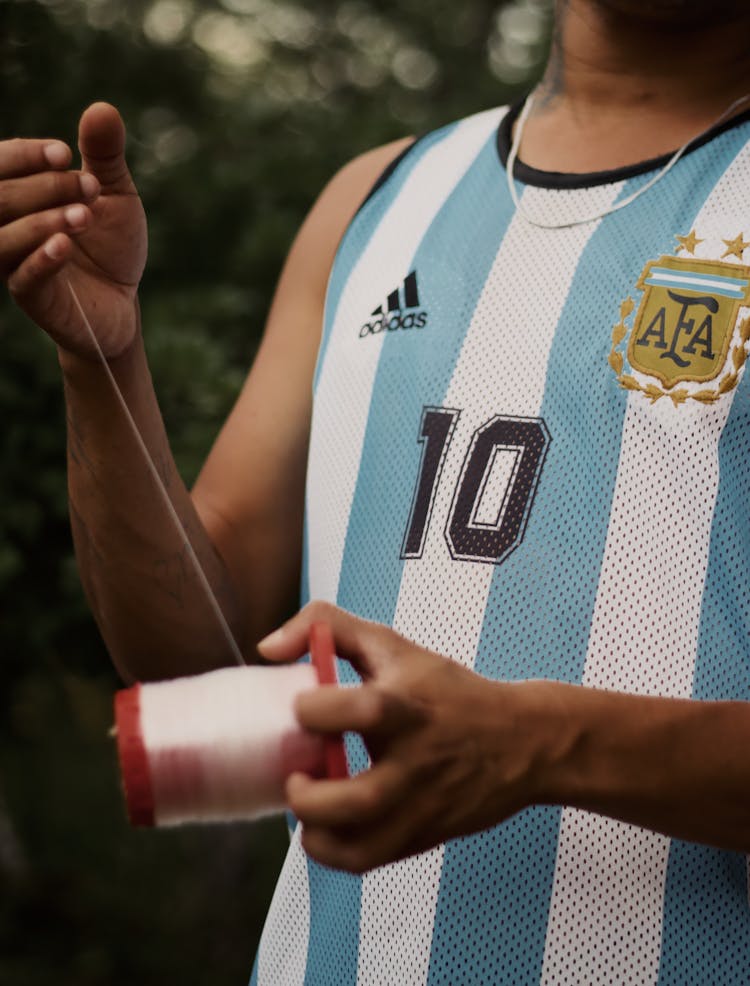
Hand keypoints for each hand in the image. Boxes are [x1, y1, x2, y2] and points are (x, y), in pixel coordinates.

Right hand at [2, 102, 146, 357]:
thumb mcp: (113, 196)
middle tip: (89, 189)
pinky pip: (23, 278)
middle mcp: (7, 227)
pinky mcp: (34, 299)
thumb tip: (103, 109)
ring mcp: (15, 264)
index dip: (25, 155)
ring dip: (43, 220)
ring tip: (83, 216)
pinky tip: (64, 245)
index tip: (65, 153)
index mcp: (18, 196)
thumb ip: (105, 157)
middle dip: (44, 187)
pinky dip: (42, 258)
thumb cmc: (110, 246)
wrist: (124, 304)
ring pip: (3, 237)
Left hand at [258, 601, 550, 872]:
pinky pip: (367, 861)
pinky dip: (334, 852)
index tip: (302, 705)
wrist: (521, 741)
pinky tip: (325, 824)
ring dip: (317, 834)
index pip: (364, 710)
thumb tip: (269, 647)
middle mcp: (417, 762)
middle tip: (297, 776)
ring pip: (362, 845)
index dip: (318, 709)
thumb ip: (328, 627)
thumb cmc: (449, 692)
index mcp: (409, 707)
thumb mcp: (393, 646)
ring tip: (307, 806)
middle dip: (311, 797)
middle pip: (362, 797)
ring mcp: (420, 806)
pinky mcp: (421, 836)